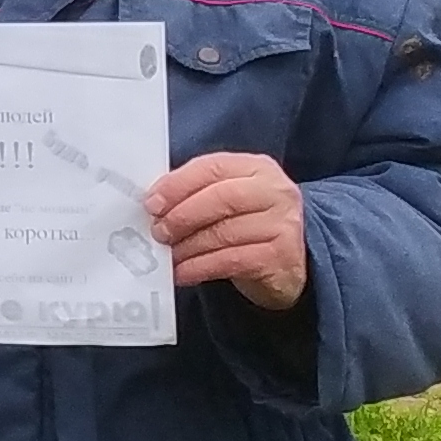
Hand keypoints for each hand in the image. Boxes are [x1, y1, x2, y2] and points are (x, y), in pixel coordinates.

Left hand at [146, 152, 309, 310]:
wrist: (289, 265)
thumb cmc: (248, 227)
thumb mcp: (228, 201)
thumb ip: (197, 194)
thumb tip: (153, 205)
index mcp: (257, 168)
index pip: (213, 167)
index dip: (178, 185)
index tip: (151, 203)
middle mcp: (275, 191)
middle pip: (221, 197)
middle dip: (182, 215)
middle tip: (157, 232)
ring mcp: (283, 224)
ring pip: (225, 232)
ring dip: (187, 246)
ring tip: (167, 255)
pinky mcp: (281, 256)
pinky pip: (231, 260)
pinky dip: (200, 267)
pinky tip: (183, 273)